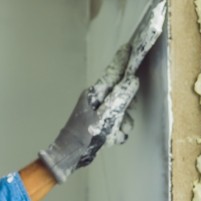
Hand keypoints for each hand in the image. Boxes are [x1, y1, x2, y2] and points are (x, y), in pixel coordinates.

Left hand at [38, 44, 139, 183]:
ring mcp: (98, 110)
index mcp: (96, 92)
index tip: (131, 45)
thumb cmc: (84, 136)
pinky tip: (111, 139)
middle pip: (122, 93)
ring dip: (122, 123)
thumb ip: (120, 98)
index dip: (124, 59)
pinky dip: (117, 132)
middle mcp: (97, 98)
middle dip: (127, 107)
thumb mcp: (105, 117)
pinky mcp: (100, 122)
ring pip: (122, 110)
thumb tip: (132, 80)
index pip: (114, 71)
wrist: (69, 155)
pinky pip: (117, 123)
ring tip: (113, 133)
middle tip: (123, 118)